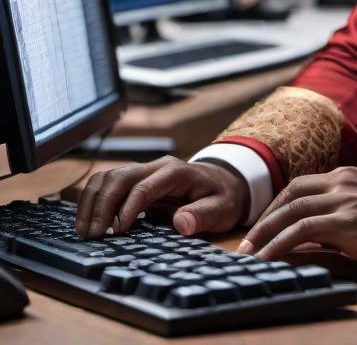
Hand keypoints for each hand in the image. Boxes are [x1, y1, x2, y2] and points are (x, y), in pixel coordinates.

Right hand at [75, 156, 248, 239]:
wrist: (225, 183)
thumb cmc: (223, 197)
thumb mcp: (222, 209)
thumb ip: (204, 215)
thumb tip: (182, 224)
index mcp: (176, 172)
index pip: (143, 187)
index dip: (126, 208)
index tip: (117, 232)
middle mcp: (156, 166)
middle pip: (119, 177)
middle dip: (102, 205)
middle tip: (94, 235)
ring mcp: (145, 171)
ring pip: (108, 177)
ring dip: (92, 202)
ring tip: (85, 231)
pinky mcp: (136, 181)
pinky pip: (108, 183)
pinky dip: (93, 200)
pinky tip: (88, 221)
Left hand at [237, 167, 356, 274]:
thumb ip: (343, 215)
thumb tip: (311, 239)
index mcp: (349, 176)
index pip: (300, 186)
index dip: (276, 207)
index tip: (262, 229)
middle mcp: (342, 182)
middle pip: (289, 195)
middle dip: (262, 220)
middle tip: (246, 245)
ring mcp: (344, 200)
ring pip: (290, 211)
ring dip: (263, 234)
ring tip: (248, 257)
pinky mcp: (347, 223)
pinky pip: (300, 231)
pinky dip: (278, 244)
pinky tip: (267, 260)